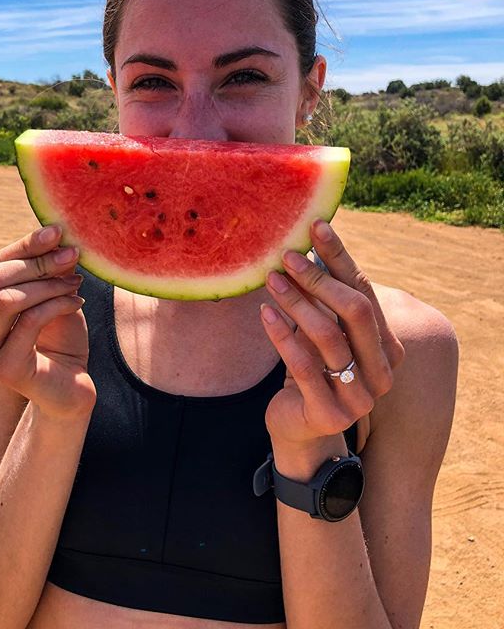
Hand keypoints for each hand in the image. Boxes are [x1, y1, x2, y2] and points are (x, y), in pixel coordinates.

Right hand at [0, 225, 95, 421]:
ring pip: (7, 300)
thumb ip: (44, 273)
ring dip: (48, 285)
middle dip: (34, 263)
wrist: (71, 390)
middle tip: (71, 256)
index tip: (56, 231)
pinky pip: (29, 321)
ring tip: (76, 284)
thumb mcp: (50, 298)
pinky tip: (77, 303)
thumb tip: (54, 235)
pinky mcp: (3, 370)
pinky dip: (57, 305)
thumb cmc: (60, 342)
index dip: (21, 247)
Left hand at [260, 219, 403, 455]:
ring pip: (328, 335)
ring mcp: (359, 396)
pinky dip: (282, 335)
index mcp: (388, 346)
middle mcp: (383, 371)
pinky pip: (303, 366)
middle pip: (354, 310)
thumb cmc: (312, 370)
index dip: (340, 257)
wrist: (301, 427)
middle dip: (319, 278)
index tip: (316, 226)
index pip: (365, 290)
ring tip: (270, 279)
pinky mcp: (329, 413)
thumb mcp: (324, 333)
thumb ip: (326, 300)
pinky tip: (265, 313)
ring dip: (296, 302)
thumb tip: (308, 244)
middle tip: (286, 255)